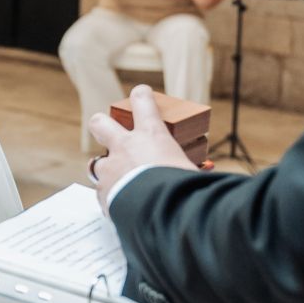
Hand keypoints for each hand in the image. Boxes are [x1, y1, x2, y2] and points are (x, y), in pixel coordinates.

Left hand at [87, 84, 195, 211]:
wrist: (163, 210)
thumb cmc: (184, 188)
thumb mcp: (191, 172)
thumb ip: (189, 168)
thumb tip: (206, 170)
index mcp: (151, 136)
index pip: (143, 103)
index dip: (141, 96)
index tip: (140, 92)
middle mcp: (125, 147)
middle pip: (100, 123)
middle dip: (101, 124)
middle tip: (106, 130)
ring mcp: (110, 168)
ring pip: (97, 163)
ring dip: (107, 171)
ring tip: (119, 183)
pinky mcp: (102, 191)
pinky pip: (103, 193)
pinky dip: (111, 198)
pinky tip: (122, 207)